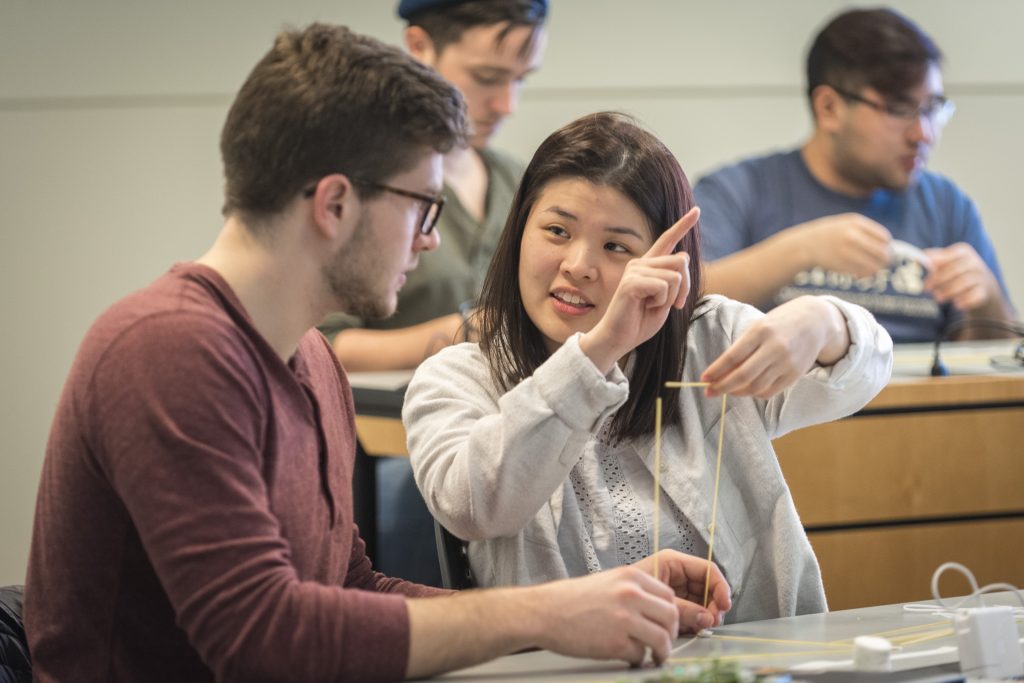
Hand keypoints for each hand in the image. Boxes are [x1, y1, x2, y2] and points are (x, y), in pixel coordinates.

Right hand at [529, 565, 681, 665]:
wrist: (544, 612)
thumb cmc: (570, 599)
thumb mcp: (606, 582)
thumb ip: (631, 590)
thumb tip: (653, 608)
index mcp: (630, 577)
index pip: (668, 595)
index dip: (670, 613)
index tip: (667, 623)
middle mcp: (631, 595)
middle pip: (671, 617)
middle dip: (671, 633)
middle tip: (665, 642)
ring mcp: (625, 619)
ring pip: (662, 638)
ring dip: (662, 651)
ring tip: (655, 656)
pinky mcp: (616, 642)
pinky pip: (640, 655)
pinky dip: (638, 659)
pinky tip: (630, 657)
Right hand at [580, 207, 698, 372]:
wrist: (618, 339)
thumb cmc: (639, 322)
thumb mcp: (665, 301)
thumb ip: (675, 281)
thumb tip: (683, 256)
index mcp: (648, 267)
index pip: (667, 241)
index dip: (683, 226)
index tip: (696, 211)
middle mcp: (640, 263)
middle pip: (681, 262)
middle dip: (685, 289)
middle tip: (672, 305)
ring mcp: (635, 270)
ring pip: (675, 277)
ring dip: (671, 298)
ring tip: (653, 306)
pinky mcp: (632, 282)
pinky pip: (664, 286)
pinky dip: (662, 302)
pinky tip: (645, 307)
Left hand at [631, 550, 730, 631]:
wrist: (603, 603)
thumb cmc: (623, 590)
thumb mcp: (657, 597)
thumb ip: (684, 608)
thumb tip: (707, 618)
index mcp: (672, 562)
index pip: (707, 570)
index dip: (720, 587)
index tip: (725, 605)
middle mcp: (676, 573)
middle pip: (707, 587)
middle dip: (714, 605)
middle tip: (712, 621)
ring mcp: (675, 588)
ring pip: (702, 601)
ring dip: (706, 615)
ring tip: (701, 626)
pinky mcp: (672, 603)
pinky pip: (692, 610)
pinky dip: (695, 620)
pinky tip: (693, 628)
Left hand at [701, 296, 848, 397]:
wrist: (816, 321)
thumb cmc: (780, 322)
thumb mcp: (759, 326)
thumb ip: (742, 348)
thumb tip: (721, 372)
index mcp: (761, 331)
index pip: (733, 356)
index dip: (716, 370)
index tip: (703, 378)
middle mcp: (775, 348)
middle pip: (743, 376)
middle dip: (722, 387)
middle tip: (709, 392)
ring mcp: (787, 363)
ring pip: (755, 387)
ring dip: (736, 392)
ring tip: (726, 390)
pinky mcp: (795, 375)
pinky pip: (769, 392)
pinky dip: (754, 393)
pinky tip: (746, 389)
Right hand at [798, 213, 891, 276]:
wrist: (805, 244)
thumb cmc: (830, 234)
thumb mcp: (847, 224)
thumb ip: (866, 231)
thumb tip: (888, 246)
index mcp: (856, 223)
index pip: (884, 237)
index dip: (886, 246)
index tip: (882, 250)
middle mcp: (851, 235)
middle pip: (882, 252)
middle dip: (885, 260)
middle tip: (881, 264)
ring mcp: (845, 250)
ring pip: (874, 266)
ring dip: (875, 270)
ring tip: (870, 271)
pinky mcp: (840, 264)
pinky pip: (861, 273)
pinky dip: (864, 276)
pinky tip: (859, 275)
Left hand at [923, 242, 1000, 310]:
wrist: (984, 286)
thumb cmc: (957, 272)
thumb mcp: (947, 263)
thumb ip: (933, 260)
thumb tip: (915, 260)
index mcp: (963, 252)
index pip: (947, 257)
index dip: (933, 265)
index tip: (921, 274)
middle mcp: (974, 262)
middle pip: (956, 269)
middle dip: (939, 279)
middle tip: (926, 289)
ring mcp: (982, 276)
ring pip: (965, 282)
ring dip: (950, 291)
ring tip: (938, 298)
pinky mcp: (986, 291)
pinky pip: (976, 295)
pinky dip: (966, 300)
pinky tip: (957, 305)